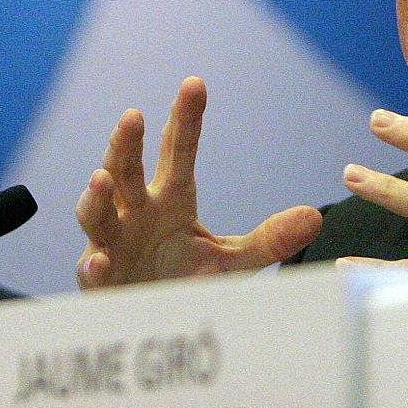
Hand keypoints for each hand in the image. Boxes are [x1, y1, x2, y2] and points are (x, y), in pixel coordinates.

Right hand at [75, 76, 322, 288]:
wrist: (157, 324)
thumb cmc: (185, 282)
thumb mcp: (232, 261)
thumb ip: (269, 240)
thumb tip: (314, 217)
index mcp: (171, 200)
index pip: (178, 151)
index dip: (185, 118)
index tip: (195, 83)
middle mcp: (138, 213)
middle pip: (128, 170)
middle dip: (127, 144)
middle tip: (133, 116)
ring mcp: (114, 244)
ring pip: (97, 212)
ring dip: (96, 196)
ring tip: (101, 177)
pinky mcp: (101, 281)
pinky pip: (92, 270)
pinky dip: (93, 266)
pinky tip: (99, 261)